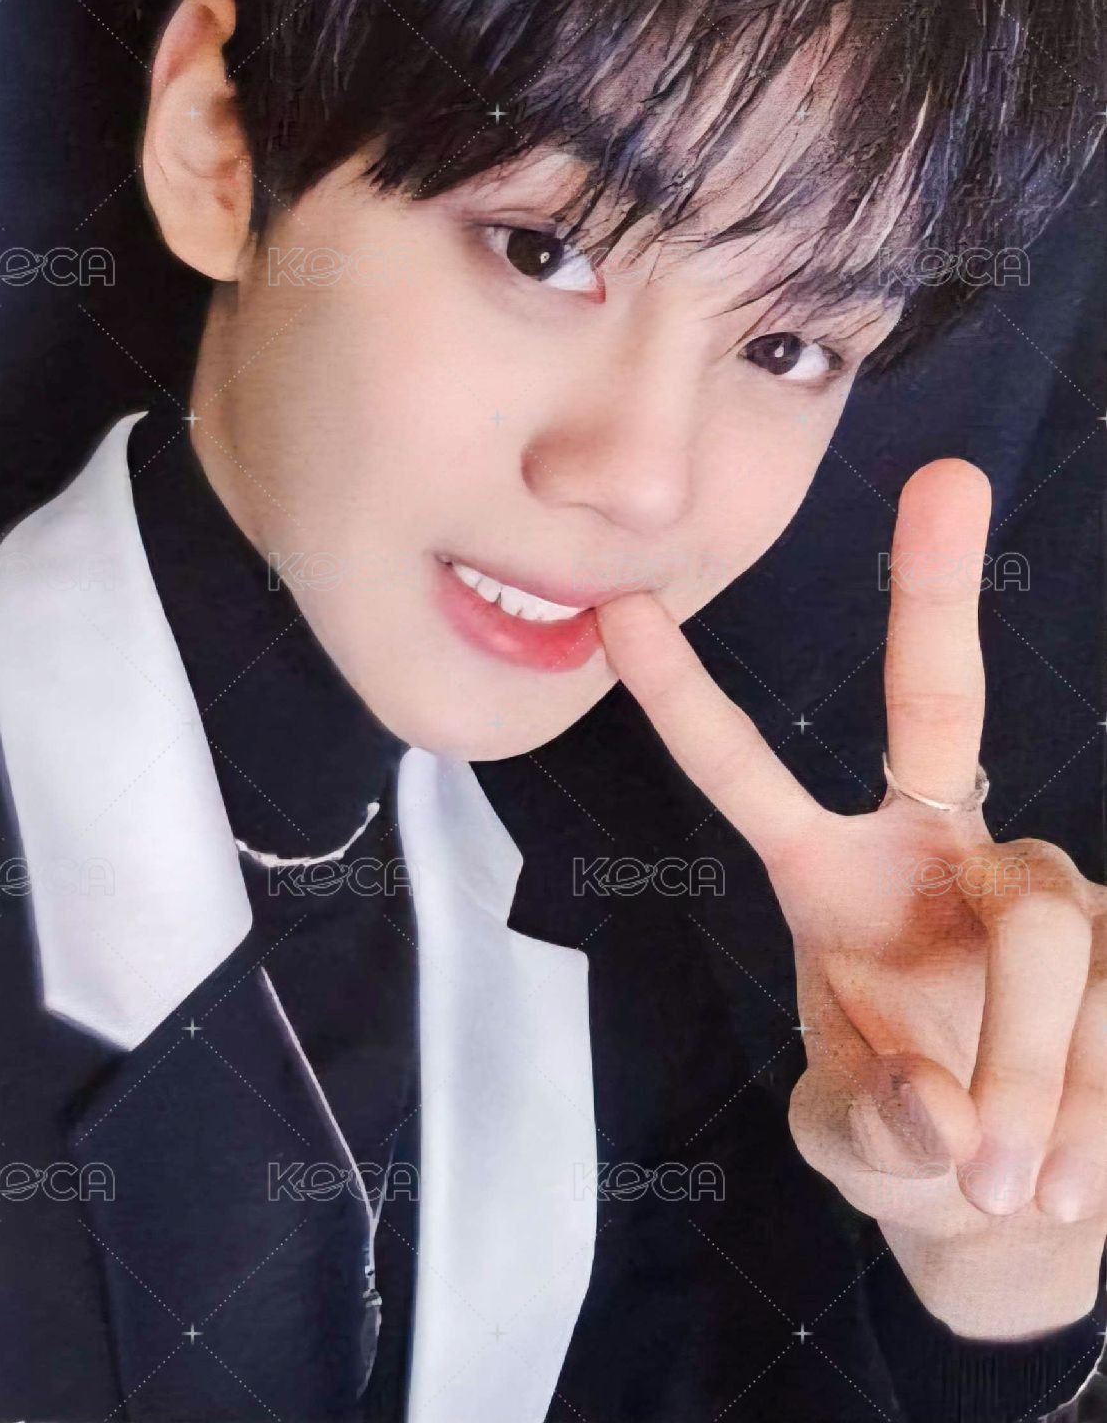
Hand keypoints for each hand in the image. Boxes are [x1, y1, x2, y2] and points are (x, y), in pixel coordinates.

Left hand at [597, 459, 1106, 1341]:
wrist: (1028, 1206)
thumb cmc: (912, 1141)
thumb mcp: (855, 1146)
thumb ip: (870, 1129)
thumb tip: (941, 1113)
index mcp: (835, 877)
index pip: (748, 774)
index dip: (684, 700)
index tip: (619, 607)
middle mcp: (939, 846)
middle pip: (939, 704)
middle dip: (934, 589)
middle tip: (947, 473)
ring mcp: (1039, 880)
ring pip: (1043, 929)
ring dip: (1035, 1068)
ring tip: (1018, 1187)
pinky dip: (1089, 1103)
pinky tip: (1075, 1179)